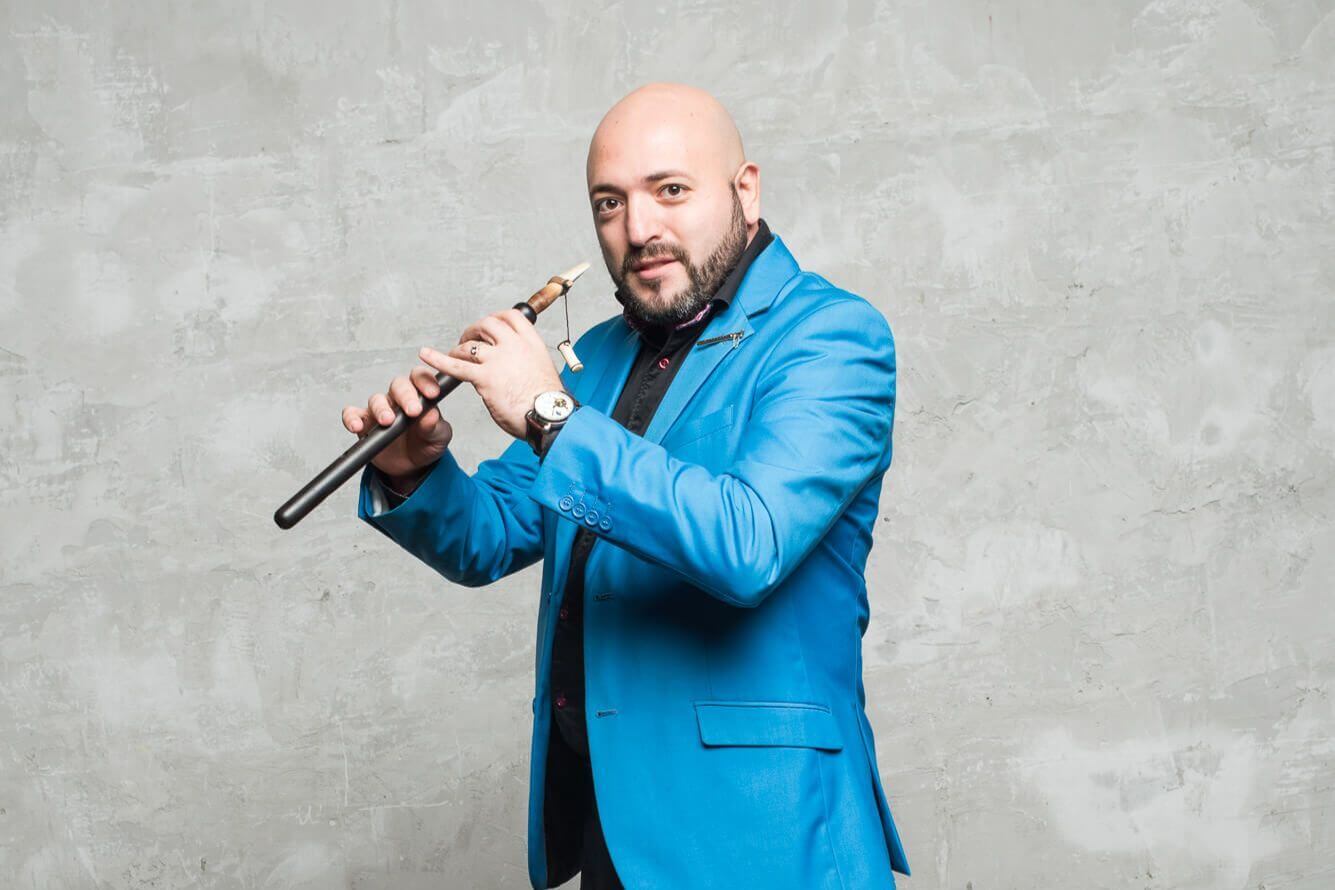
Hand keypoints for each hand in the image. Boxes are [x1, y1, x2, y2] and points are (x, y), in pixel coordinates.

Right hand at [342, 365, 453, 479]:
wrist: (411, 466)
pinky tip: (357, 426)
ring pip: (376, 399)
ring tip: (388, 421)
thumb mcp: (438, 437)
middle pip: (398, 385)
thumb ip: (435, 426)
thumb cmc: (427, 444)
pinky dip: (352, 418)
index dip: (425, 381)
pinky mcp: (365, 424)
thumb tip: (431, 414)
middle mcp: (398, 398)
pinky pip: (352, 414)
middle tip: (413, 411)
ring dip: (381, 409)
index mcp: (420, 395)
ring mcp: (380, 410)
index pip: (420, 378)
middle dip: (405, 396)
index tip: (432, 393)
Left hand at [417, 308, 564, 439]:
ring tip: (455, 355)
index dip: (496, 319)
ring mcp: (498, 360)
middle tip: (468, 340)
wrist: (550, 416)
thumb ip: (527, 361)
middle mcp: (514, 346)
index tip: (490, 325)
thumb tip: (516, 364)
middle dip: (474, 331)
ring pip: (470, 345)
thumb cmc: (549, 402)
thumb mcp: (543, 370)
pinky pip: (456, 365)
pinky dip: (438, 359)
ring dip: (459, 349)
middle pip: (487, 325)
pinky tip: (426, 355)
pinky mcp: (485, 378)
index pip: (511, 317)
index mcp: (531, 343)